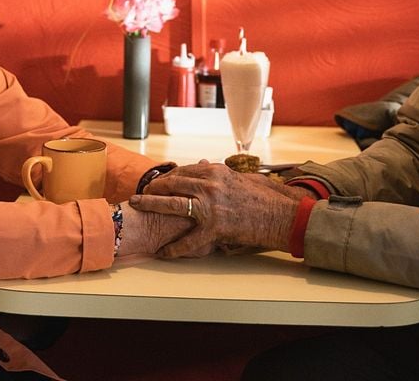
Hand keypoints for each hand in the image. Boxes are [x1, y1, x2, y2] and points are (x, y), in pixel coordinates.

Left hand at [129, 161, 302, 257]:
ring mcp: (210, 206)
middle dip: (153, 187)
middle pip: (172, 183)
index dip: (168, 176)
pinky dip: (174, 248)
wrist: (280, 215)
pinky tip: (163, 252)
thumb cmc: (265, 197)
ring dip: (151, 205)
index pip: (184, 171)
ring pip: (172, 204)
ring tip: (138, 207)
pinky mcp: (214, 227)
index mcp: (216, 172)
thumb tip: (206, 167)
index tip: (158, 181)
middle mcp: (209, 185)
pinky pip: (188, 239)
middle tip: (141, 193)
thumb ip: (221, 173)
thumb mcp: (242, 178)